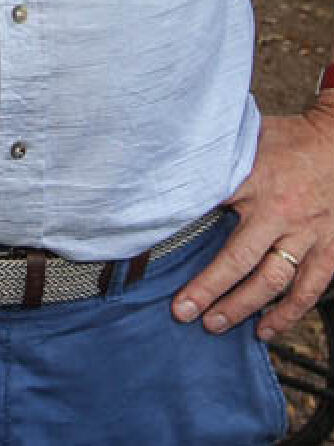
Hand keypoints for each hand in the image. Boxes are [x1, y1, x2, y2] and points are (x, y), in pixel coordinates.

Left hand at [172, 100, 333, 338]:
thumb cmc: (287, 139)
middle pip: (240, 259)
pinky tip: (265, 330)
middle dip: (209, 288)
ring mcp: (308, 235)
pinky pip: (309, 290)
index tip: (153, 247)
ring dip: (242, 307)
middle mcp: (280, 213)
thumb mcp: (246, 138)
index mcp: (253, 181)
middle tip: (182, 311)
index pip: (210, 208)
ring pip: (273, 282)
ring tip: (214, 325)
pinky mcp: (331, 250)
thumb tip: (170, 163)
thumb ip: (217, 157)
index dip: (182, 227)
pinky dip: (288, 314)